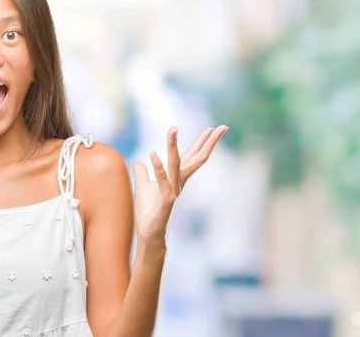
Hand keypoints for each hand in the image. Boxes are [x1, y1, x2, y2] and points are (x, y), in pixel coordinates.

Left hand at [132, 126, 227, 245]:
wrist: (149, 232)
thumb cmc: (149, 211)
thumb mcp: (142, 186)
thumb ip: (142, 174)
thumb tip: (138, 163)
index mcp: (176, 177)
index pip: (191, 156)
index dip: (201, 142)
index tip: (212, 128)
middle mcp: (179, 182)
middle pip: (196, 158)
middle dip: (208, 142)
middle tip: (222, 127)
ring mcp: (173, 190)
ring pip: (177, 165)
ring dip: (173, 146)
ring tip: (173, 129)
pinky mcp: (166, 200)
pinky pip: (162, 181)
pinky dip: (158, 167)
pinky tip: (153, 153)